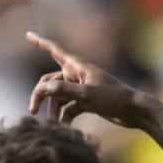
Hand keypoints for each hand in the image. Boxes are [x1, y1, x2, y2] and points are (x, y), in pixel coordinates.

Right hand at [25, 32, 143, 126]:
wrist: (134, 112)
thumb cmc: (113, 98)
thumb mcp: (86, 94)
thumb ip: (62, 90)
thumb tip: (41, 88)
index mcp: (77, 66)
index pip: (54, 50)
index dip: (40, 42)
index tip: (27, 34)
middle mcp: (77, 75)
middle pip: (50, 82)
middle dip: (40, 95)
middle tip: (32, 111)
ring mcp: (81, 89)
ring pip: (58, 97)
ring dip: (53, 110)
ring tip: (52, 125)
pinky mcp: (87, 102)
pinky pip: (69, 108)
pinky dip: (65, 117)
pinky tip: (64, 128)